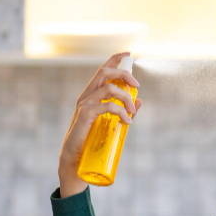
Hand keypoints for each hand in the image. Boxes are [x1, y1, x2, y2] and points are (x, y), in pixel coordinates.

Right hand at [57, 52, 141, 192]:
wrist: (75, 161)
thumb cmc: (91, 143)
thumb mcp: (111, 123)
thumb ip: (124, 111)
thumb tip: (140, 100)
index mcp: (91, 96)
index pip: (101, 71)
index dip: (114, 59)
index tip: (128, 54)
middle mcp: (85, 96)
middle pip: (104, 73)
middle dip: (124, 74)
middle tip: (137, 85)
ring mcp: (84, 105)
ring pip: (109, 89)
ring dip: (126, 98)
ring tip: (133, 112)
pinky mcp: (85, 115)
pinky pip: (108, 106)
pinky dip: (121, 111)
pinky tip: (127, 122)